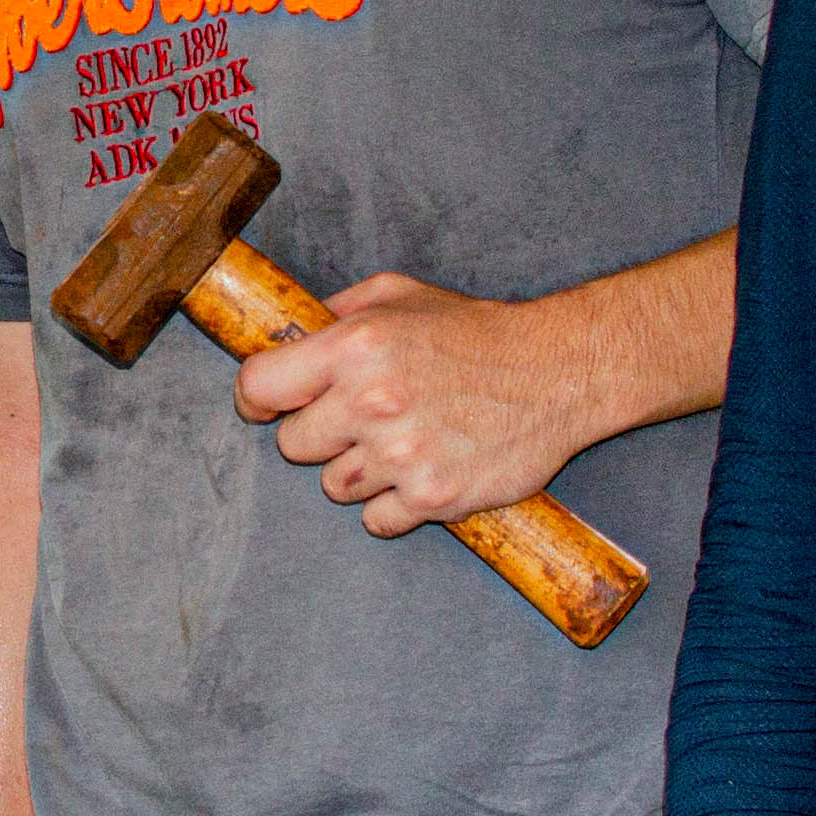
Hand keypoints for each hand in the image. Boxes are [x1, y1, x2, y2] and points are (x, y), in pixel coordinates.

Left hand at [234, 276, 603, 537]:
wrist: (557, 372)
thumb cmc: (476, 332)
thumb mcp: (399, 296)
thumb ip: (336, 312)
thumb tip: (287, 330)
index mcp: (353, 347)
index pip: (259, 387)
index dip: (257, 400)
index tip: (268, 407)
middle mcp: (370, 402)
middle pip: (293, 446)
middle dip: (320, 434)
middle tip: (361, 419)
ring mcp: (401, 454)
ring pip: (334, 487)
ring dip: (359, 471)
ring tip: (402, 441)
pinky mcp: (432, 496)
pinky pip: (377, 520)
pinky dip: (393, 505)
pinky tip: (421, 472)